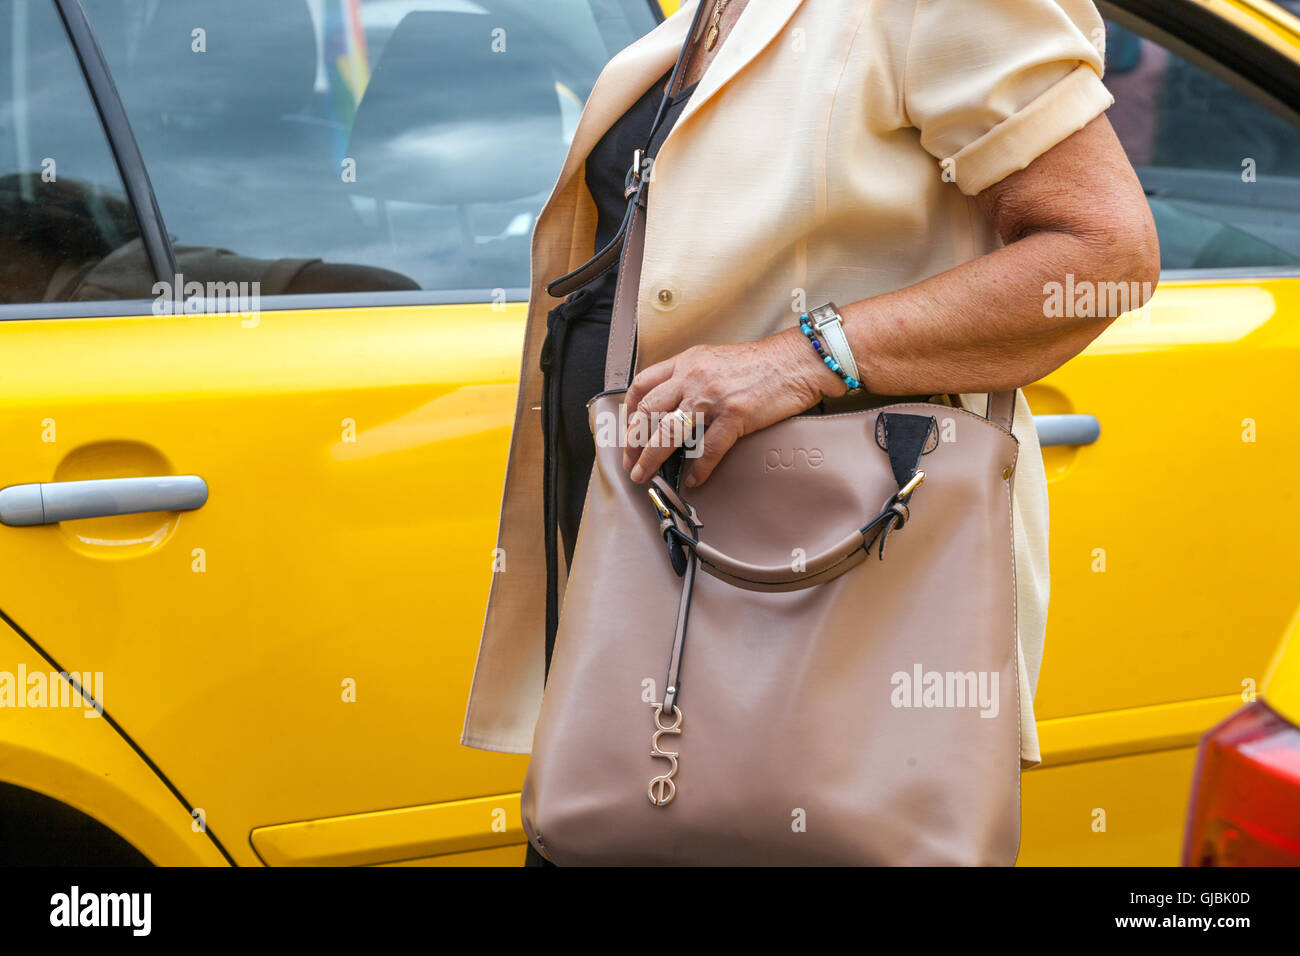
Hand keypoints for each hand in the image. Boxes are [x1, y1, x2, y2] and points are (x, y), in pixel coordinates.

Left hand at [622, 326, 845, 487]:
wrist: (798, 360)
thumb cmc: (761, 363)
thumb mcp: (715, 359)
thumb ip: (691, 377)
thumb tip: (673, 407)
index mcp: (686, 362)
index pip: (642, 386)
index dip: (629, 413)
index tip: (628, 433)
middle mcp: (693, 376)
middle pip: (648, 412)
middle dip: (632, 443)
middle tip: (630, 464)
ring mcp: (713, 396)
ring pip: (669, 432)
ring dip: (652, 459)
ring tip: (645, 477)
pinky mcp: (735, 414)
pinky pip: (707, 448)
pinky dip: (697, 468)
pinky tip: (693, 480)